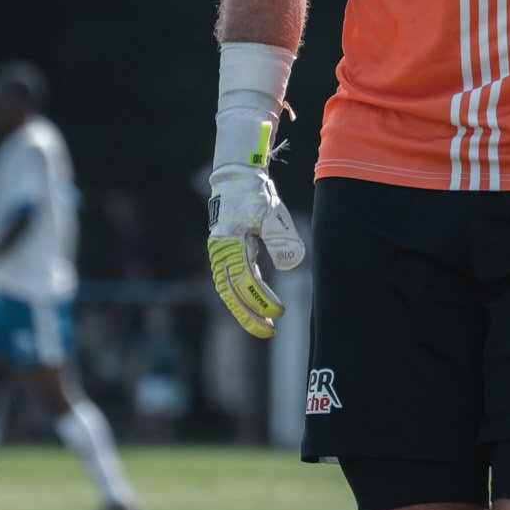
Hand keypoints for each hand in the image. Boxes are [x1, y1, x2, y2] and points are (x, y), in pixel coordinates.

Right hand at [207, 121, 304, 339]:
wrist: (236, 177)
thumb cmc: (255, 195)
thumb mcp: (272, 213)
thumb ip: (281, 239)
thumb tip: (291, 266)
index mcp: (231, 242)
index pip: (246, 280)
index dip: (262, 299)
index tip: (280, 311)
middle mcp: (220, 251)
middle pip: (232, 293)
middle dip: (250, 315)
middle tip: (270, 332)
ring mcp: (218, 253)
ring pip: (227, 291)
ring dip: (243, 311)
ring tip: (263, 327)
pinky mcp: (222, 253)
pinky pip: (227, 283)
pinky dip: (238, 298)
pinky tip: (252, 309)